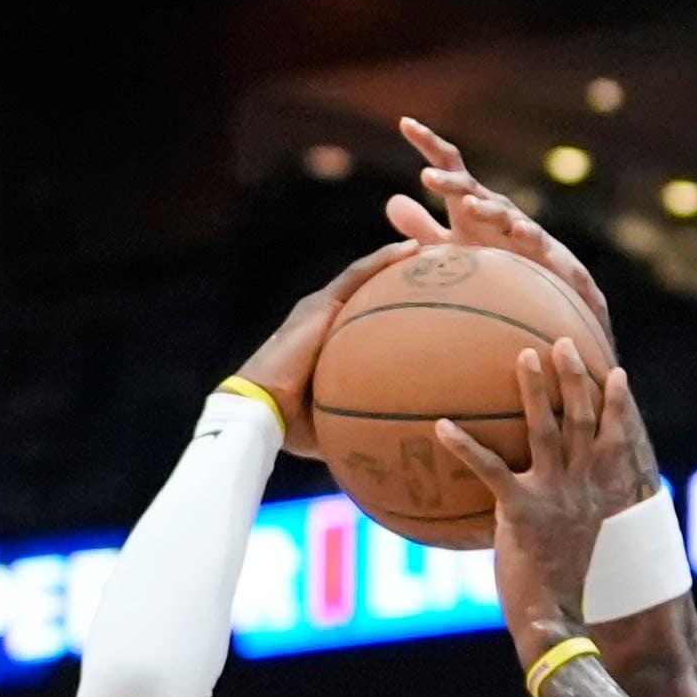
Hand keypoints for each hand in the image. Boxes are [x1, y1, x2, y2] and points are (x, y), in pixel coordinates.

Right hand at [233, 244, 414, 468]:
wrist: (260, 410)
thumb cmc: (291, 426)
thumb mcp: (336, 422)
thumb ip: (362, 424)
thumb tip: (394, 447)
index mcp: (326, 344)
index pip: (363, 319)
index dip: (391, 308)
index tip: (426, 305)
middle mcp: (322, 319)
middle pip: (367, 291)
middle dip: (400, 278)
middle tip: (436, 271)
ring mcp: (319, 308)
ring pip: (365, 275)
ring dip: (396, 260)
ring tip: (430, 249)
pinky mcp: (320, 305)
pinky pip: (358, 275)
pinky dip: (384, 260)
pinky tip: (410, 251)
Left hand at [388, 118, 613, 342]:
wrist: (543, 289)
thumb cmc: (496, 263)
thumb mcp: (454, 247)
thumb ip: (423, 228)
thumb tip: (391, 202)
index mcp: (470, 202)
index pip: (448, 166)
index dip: (428, 144)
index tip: (405, 123)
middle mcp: (494, 208)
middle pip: (468, 186)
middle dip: (449, 181)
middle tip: (426, 178)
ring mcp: (518, 226)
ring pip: (500, 211)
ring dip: (483, 208)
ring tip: (465, 206)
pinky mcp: (542, 250)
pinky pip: (534, 239)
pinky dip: (526, 234)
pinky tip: (516, 231)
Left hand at [434, 340, 649, 643]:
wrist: (566, 623)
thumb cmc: (572, 597)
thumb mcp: (583, 555)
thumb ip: (573, 526)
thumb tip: (558, 522)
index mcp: (605, 494)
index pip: (616, 438)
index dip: (617, 404)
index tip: (615, 372)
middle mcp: (584, 486)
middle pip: (583, 418)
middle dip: (576, 376)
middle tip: (565, 341)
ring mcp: (555, 494)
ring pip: (546, 429)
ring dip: (534, 389)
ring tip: (523, 355)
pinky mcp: (522, 511)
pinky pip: (489, 469)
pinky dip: (464, 446)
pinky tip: (440, 426)